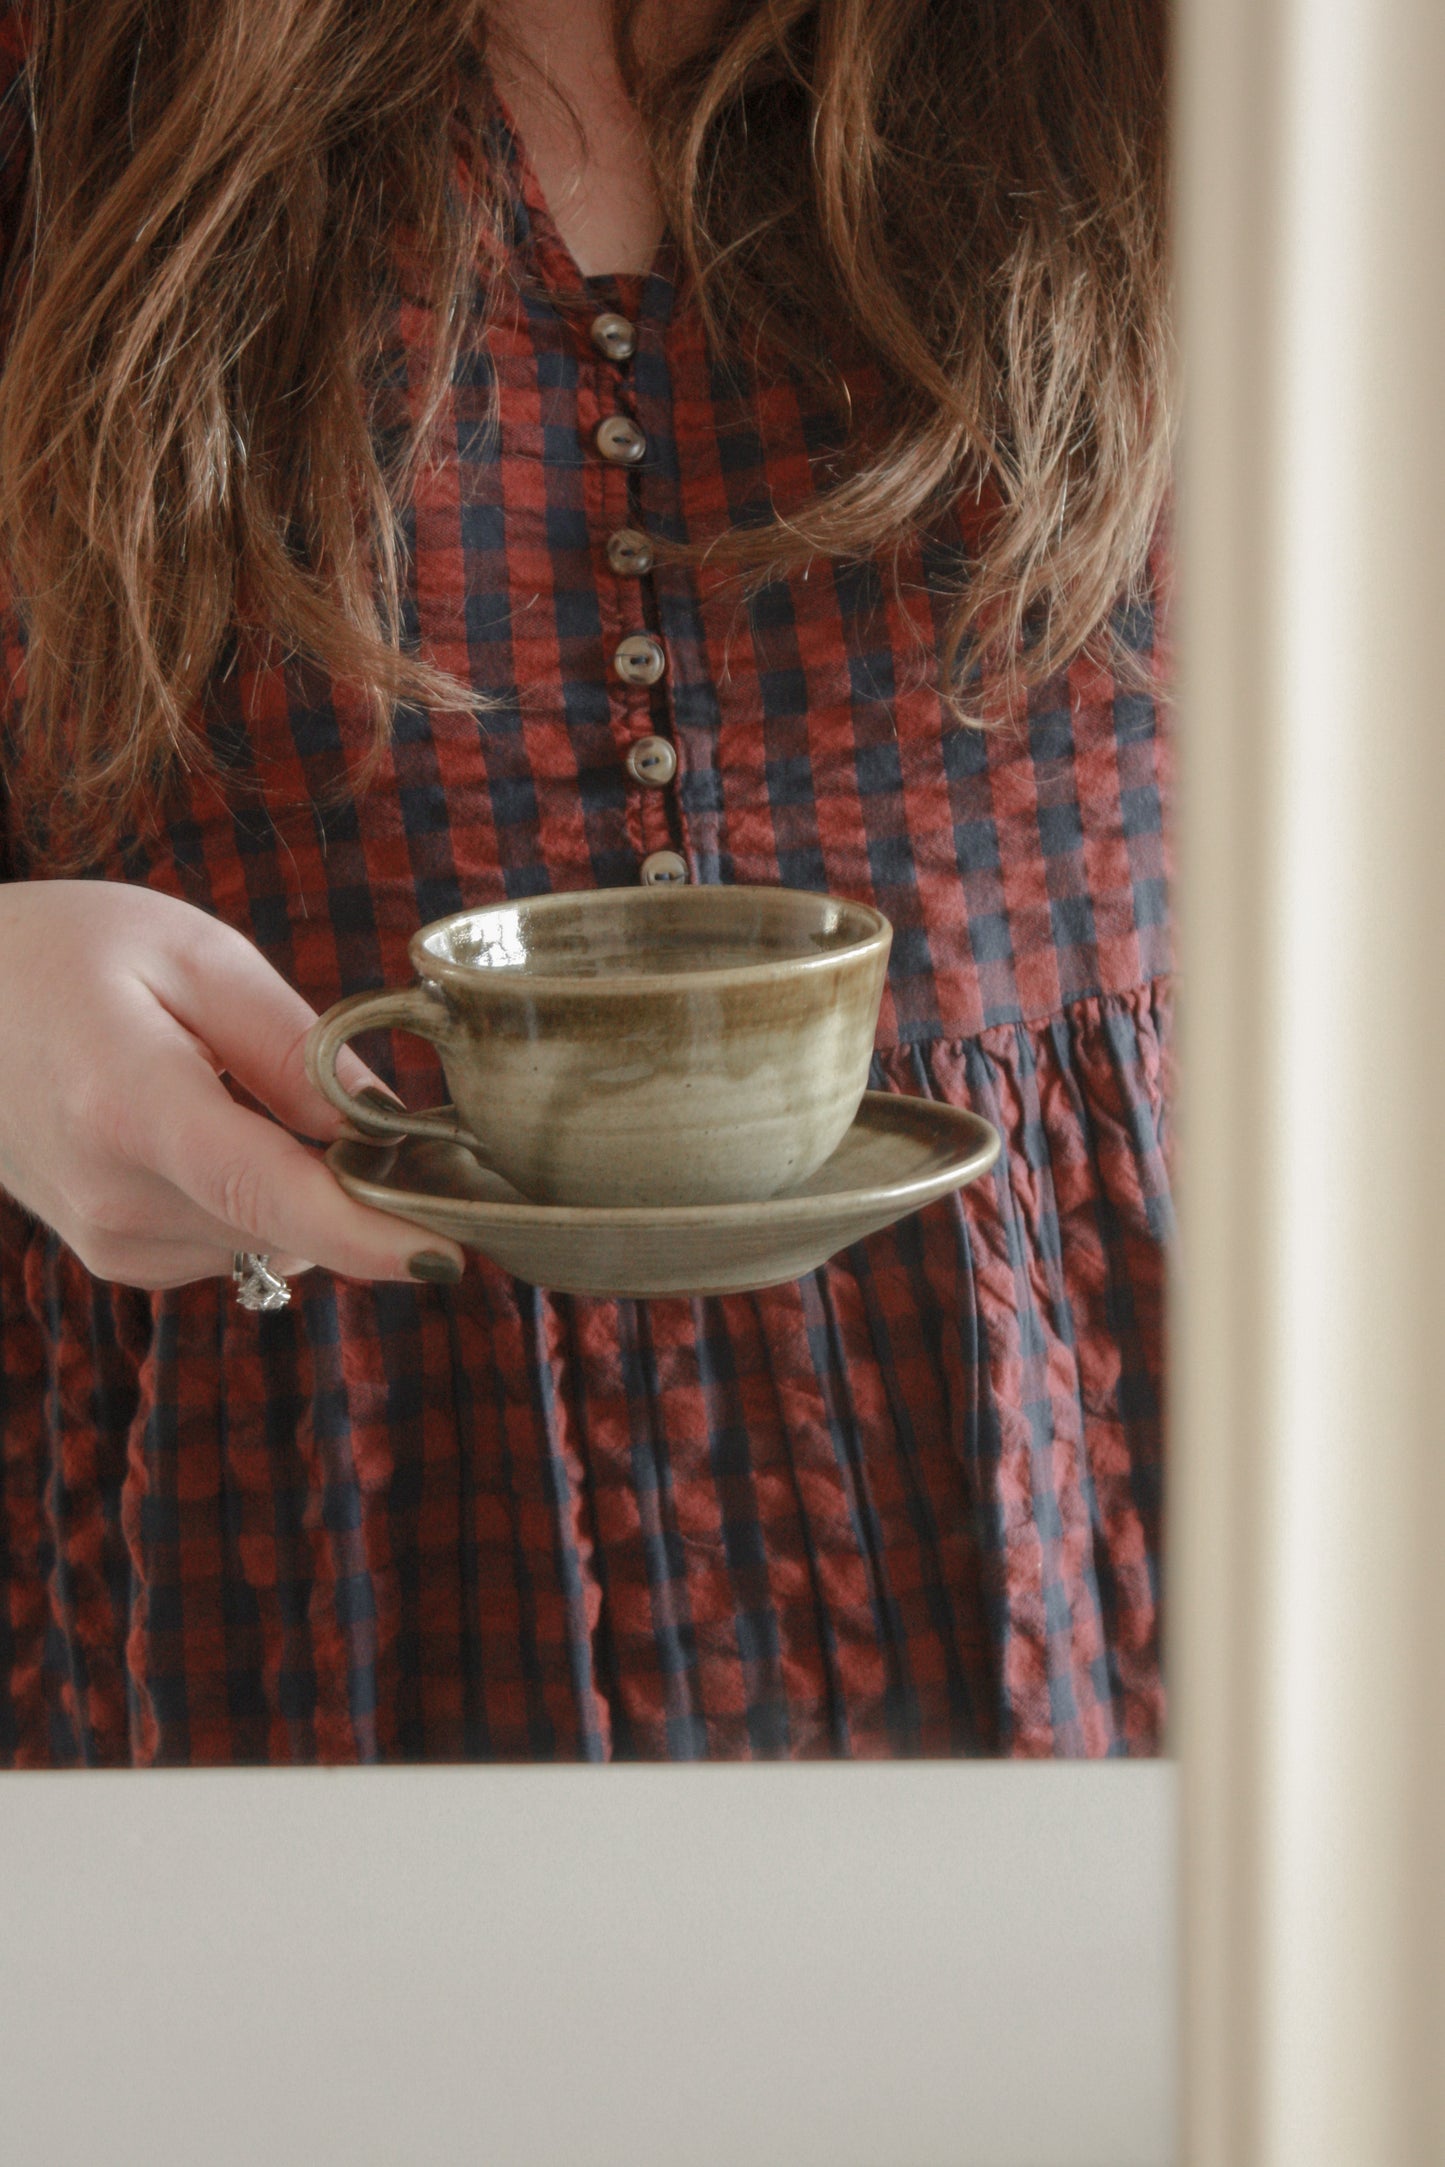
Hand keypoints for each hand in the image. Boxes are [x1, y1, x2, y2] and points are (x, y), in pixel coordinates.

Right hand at [0, 880, 465, 1291]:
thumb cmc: (67, 950)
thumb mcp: (193, 953)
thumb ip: (295, 1045)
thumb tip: (389, 1127)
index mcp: (128, 1104)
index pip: (266, 1193)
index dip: (367, 1233)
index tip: (450, 1255)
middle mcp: (113, 1196)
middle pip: (290, 1226)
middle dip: (356, 1187)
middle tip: (364, 1105)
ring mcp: (107, 1238)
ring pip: (272, 1241)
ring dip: (300, 1188)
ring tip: (243, 1090)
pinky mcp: (114, 1256)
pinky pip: (235, 1242)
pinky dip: (256, 1199)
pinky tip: (214, 1126)